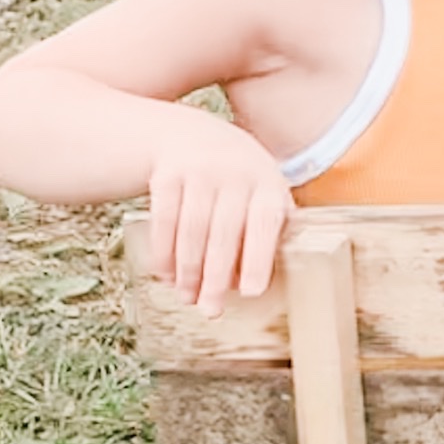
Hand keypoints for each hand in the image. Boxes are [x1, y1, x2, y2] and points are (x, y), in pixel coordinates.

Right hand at [146, 121, 291, 315]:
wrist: (192, 133)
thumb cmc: (240, 177)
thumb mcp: (265, 189)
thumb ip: (273, 224)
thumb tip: (279, 276)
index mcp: (268, 183)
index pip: (265, 225)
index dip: (258, 259)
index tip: (250, 293)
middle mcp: (235, 174)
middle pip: (224, 235)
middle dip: (215, 277)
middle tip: (210, 310)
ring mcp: (199, 172)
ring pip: (191, 231)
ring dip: (188, 270)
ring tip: (188, 296)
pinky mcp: (167, 174)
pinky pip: (164, 220)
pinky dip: (163, 251)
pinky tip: (165, 275)